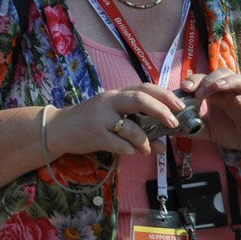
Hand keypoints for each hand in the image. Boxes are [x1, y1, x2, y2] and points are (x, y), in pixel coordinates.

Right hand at [46, 84, 185, 157]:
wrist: (60, 128)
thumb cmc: (91, 121)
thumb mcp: (113, 116)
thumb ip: (138, 126)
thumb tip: (163, 144)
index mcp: (116, 94)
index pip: (144, 88)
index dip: (165, 95)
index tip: (181, 107)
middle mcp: (109, 101)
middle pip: (139, 99)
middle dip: (161, 111)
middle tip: (173, 124)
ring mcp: (101, 118)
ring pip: (132, 128)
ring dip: (145, 142)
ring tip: (147, 149)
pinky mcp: (95, 135)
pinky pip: (121, 145)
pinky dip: (131, 151)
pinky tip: (130, 152)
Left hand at [180, 68, 240, 157]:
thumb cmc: (232, 132)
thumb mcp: (207, 130)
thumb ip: (190, 127)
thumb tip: (168, 128)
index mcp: (219, 92)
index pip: (205, 78)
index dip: (194, 80)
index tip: (184, 88)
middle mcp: (234, 90)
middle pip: (222, 73)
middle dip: (208, 80)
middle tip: (197, 93)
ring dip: (227, 81)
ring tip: (215, 88)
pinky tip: (239, 102)